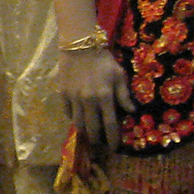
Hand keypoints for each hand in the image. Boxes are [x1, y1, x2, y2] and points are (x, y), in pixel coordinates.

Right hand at [59, 44, 133, 158]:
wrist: (80, 46)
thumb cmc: (103, 60)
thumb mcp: (119, 75)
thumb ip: (124, 95)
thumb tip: (131, 112)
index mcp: (104, 97)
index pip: (110, 124)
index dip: (113, 139)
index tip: (115, 148)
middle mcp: (88, 101)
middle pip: (92, 129)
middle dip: (97, 140)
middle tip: (101, 143)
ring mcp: (73, 99)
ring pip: (78, 124)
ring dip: (85, 132)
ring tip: (89, 134)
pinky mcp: (63, 95)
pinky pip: (68, 113)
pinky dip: (74, 118)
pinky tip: (79, 118)